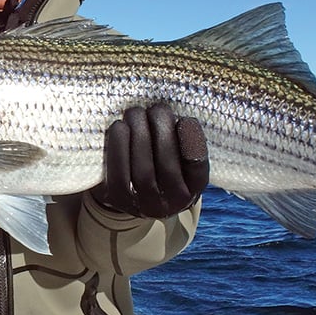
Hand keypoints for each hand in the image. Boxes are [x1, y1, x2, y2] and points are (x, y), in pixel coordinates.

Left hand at [92, 104, 208, 218]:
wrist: (131, 192)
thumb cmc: (159, 163)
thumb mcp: (178, 157)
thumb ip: (182, 139)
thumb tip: (175, 114)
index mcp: (191, 190)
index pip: (198, 169)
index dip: (193, 143)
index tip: (186, 119)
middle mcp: (171, 203)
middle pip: (167, 166)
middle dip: (162, 131)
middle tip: (157, 109)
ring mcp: (144, 205)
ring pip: (143, 171)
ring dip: (139, 135)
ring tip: (136, 113)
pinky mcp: (118, 201)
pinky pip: (118, 175)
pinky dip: (119, 147)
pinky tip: (119, 127)